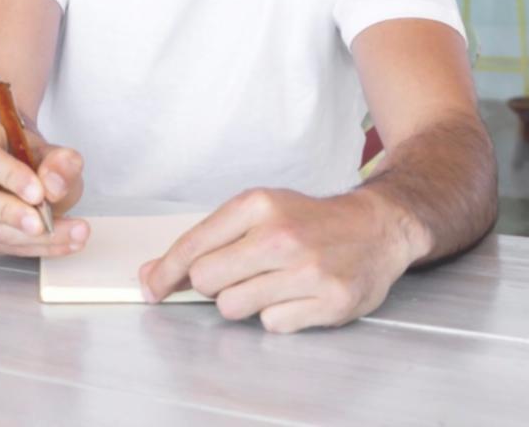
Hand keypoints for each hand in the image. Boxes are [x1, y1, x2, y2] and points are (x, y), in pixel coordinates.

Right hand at [0, 119, 88, 256]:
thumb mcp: (53, 150)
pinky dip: (36, 247)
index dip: (8, 175)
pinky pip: (0, 247)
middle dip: (7, 214)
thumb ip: (61, 162)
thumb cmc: (30, 155)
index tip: (38, 193)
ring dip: (31, 238)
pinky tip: (64, 243)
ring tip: (72, 234)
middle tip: (42, 224)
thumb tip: (54, 185)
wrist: (22, 168)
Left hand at [137, 188, 419, 332]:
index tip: (151, 287)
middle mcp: (281, 235)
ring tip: (271, 283)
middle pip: (207, 280)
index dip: (165, 272)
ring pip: (234, 307)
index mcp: (258, 204)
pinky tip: (296, 295)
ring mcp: (307, 270)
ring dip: (244, 301)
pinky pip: (271, 325)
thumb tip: (154, 274)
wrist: (377, 227)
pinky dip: (277, 315)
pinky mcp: (328, 301)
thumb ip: (210, 239)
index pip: (194, 246)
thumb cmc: (311, 221)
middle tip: (236, 274)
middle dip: (211, 284)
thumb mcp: (261, 211)